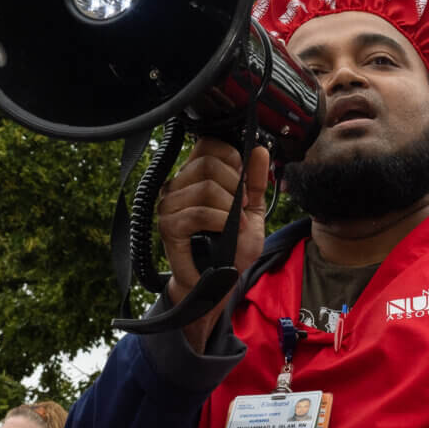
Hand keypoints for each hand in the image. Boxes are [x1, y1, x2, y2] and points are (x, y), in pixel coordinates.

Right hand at [156, 137, 270, 351]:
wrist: (219, 283)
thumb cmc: (231, 249)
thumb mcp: (252, 210)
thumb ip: (255, 180)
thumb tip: (260, 149)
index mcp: (194, 177)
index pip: (208, 144)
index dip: (232, 157)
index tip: (242, 181)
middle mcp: (177, 186)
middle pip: (209, 163)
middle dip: (236, 185)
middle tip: (243, 207)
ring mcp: (169, 206)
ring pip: (206, 188)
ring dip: (232, 208)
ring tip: (236, 225)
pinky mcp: (169, 227)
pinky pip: (200, 212)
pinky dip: (222, 221)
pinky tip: (228, 231)